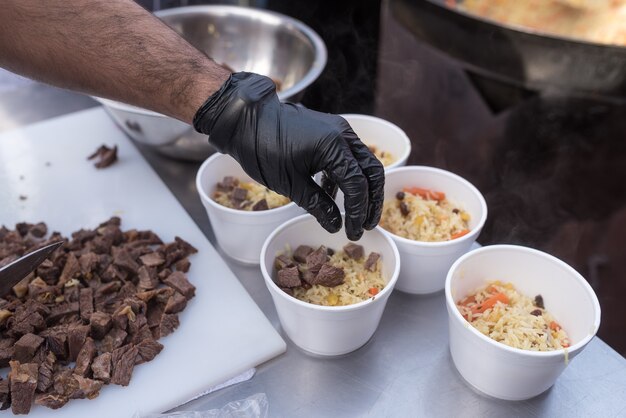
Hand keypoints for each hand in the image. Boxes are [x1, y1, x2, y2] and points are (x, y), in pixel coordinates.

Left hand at [193, 72, 384, 239]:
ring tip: (355, 215)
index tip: (353, 232)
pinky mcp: (330, 132)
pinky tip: (334, 196)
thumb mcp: (291, 184)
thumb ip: (317, 205)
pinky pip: (348, 157)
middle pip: (372, 171)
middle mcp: (343, 135)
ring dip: (362, 190)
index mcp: (335, 146)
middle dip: (371, 201)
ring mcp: (338, 131)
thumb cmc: (264, 148)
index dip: (358, 211)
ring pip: (363, 164)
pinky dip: (347, 178)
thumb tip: (336, 225)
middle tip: (366, 225)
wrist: (246, 119)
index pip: (358, 184)